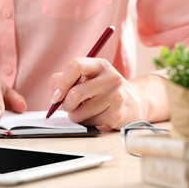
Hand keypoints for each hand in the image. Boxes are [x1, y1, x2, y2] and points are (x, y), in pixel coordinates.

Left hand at [49, 57, 169, 128]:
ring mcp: (116, 96)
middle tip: (67, 106)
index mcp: (100, 65)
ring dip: (74, 115)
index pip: (75, 66)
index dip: (61, 83)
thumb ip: (64, 79)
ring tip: (81, 111)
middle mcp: (110, 78)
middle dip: (65, 104)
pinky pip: (89, 122)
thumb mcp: (87, 77)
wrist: (134, 102)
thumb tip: (54, 93)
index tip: (55, 96)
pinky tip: (93, 116)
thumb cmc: (102, 89)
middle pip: (75, 93)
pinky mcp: (117, 114)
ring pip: (80, 112)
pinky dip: (86, 122)